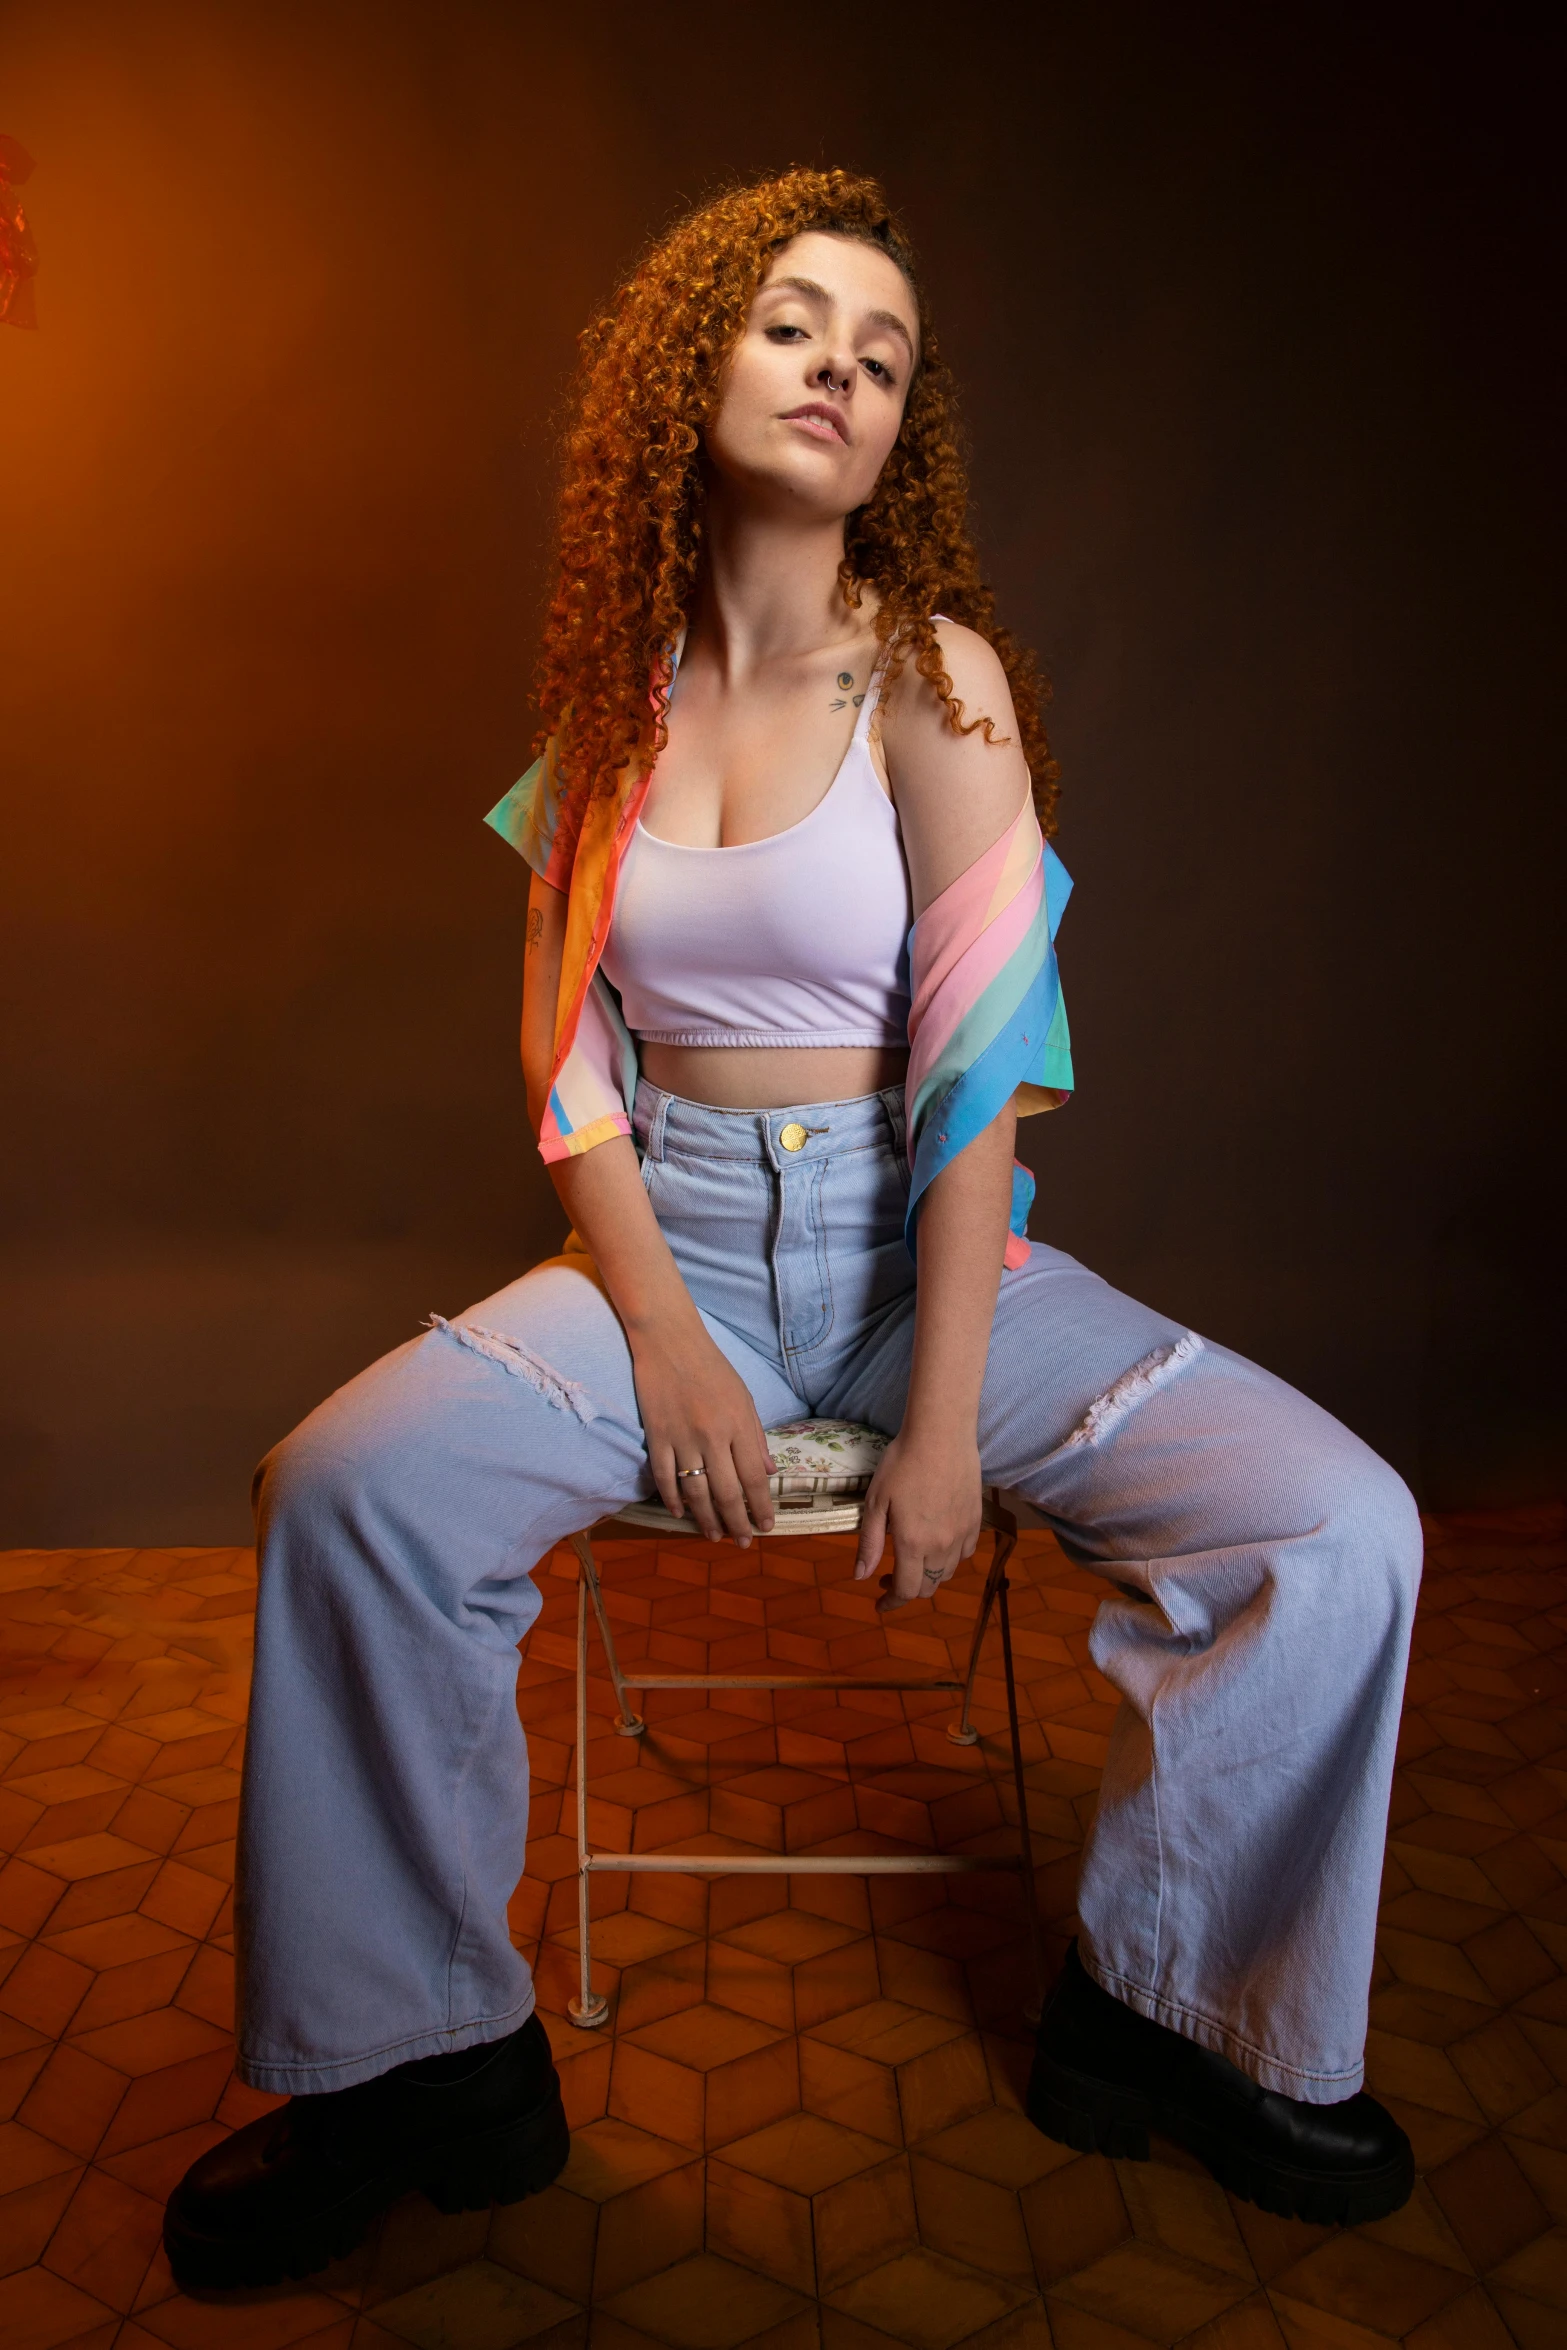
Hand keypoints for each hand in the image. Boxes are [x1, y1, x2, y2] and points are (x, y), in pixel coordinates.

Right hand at [630, 1316, 775, 1545]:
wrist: (669, 1340)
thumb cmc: (712, 1367)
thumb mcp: (744, 1398)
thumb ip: (756, 1437)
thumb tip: (769, 1473)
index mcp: (738, 1425)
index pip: (754, 1478)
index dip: (762, 1507)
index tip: (766, 1527)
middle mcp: (713, 1436)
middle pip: (727, 1492)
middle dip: (737, 1522)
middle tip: (741, 1542)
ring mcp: (682, 1438)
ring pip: (697, 1492)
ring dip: (706, 1519)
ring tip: (714, 1536)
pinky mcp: (657, 1436)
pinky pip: (665, 1477)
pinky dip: (673, 1500)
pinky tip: (680, 1514)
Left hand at [853, 1426, 982, 1609]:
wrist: (941, 1434)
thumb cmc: (902, 1463)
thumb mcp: (876, 1502)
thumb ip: (870, 1543)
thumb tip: (860, 1577)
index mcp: (912, 1543)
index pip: (905, 1591)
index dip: (891, 1603)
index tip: (879, 1604)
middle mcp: (941, 1545)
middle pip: (928, 1587)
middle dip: (908, 1590)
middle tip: (889, 1576)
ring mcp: (962, 1533)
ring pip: (948, 1573)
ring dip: (929, 1575)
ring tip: (914, 1560)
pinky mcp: (976, 1520)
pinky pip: (966, 1552)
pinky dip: (952, 1558)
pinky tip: (939, 1543)